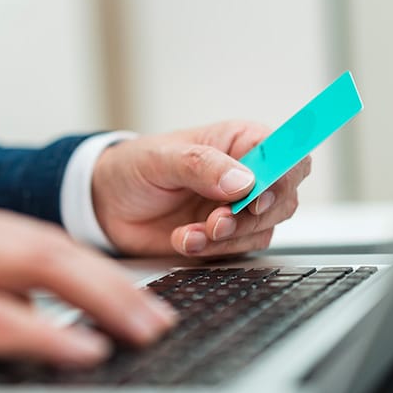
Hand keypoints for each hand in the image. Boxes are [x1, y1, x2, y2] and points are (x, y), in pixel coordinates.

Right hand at [0, 187, 175, 389]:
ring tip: (140, 327)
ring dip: (97, 299)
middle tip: (156, 314)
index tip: (132, 295)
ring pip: (32, 267)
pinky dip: (39, 331)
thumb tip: (26, 317)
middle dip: (113, 282)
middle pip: (50, 246)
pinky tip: (77, 348)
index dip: (94, 268)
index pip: (37, 238)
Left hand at [92, 121, 311, 257]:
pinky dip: (211, 251)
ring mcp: (238, 208)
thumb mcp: (161, 158)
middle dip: (251, 216)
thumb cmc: (133, 168)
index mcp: (240, 141)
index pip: (286, 153)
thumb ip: (201, 165)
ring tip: (192, 233)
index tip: (255, 197)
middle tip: (217, 221)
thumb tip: (243, 180)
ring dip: (228, 237)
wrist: (106, 205)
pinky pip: (238, 251)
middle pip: (284, 198)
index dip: (282, 177)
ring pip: (264, 229)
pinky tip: (184, 239)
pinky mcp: (226, 238)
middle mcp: (247, 174)